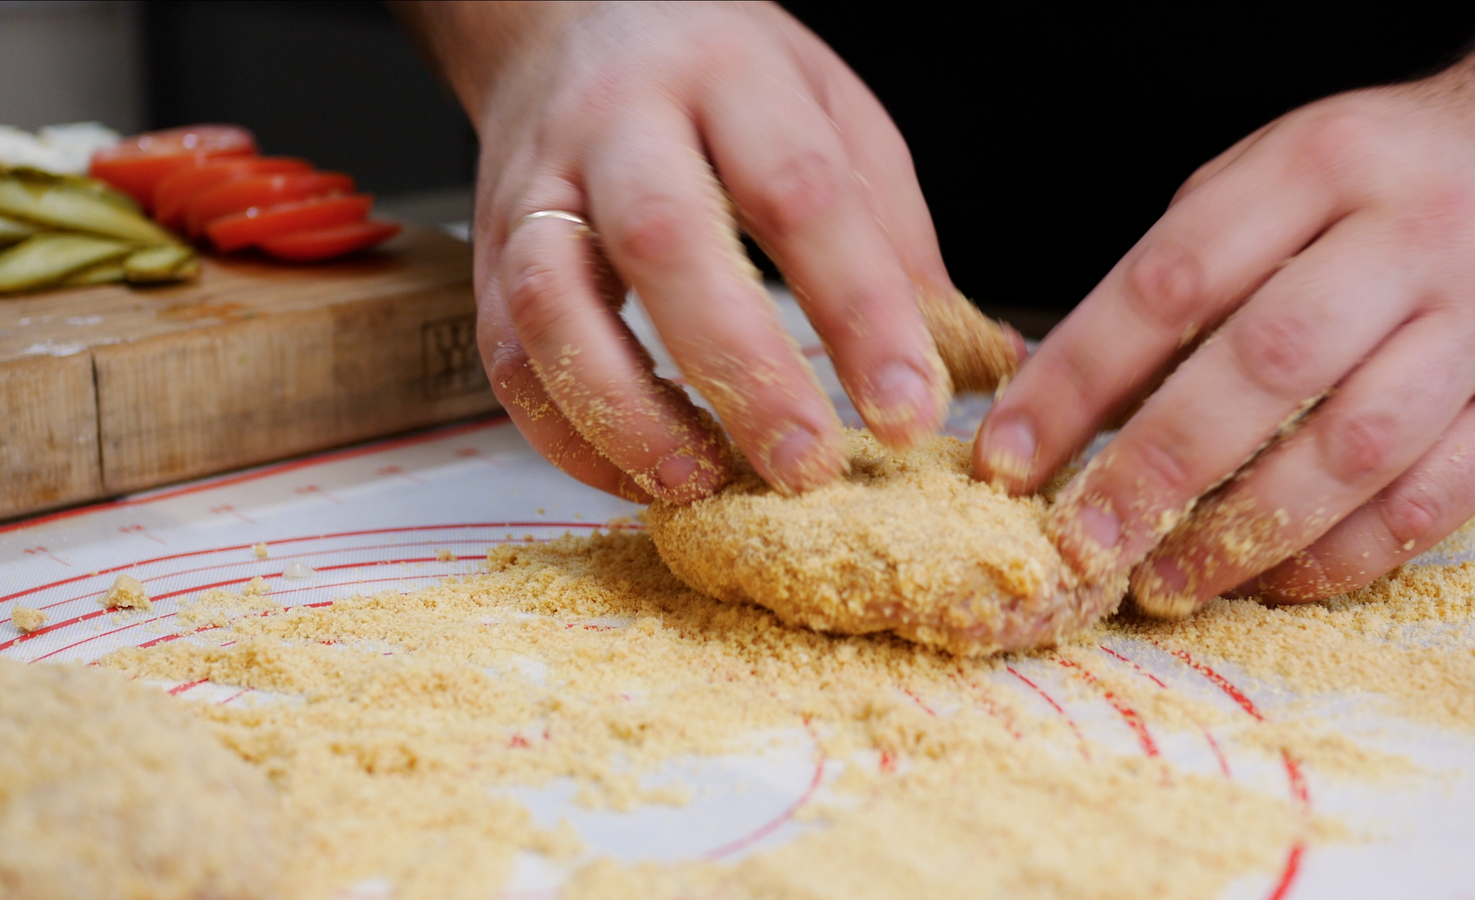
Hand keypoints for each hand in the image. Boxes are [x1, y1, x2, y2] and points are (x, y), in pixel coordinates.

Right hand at [403, 1, 962, 503]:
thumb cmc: (721, 80)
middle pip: (666, 241)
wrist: (568, 20)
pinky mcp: (492, 254)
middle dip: (741, 370)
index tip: (909, 409)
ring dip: (626, 413)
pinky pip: (507, 356)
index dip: (857, 309)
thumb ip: (890, 233)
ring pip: (555, 306)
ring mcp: (539, 188)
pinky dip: (568, 433)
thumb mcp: (830, 111)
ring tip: (701, 484)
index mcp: (729, 76)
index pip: (800, 190)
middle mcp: (620, 123)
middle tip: (808, 468)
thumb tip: (974, 360)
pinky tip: (638, 476)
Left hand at [973, 3, 1474, 612]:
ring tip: (1162, 581)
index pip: (1174, 280)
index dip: (1077, 379)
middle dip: (1155, 467)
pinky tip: (1266, 578)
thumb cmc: (1373, 184)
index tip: (1008, 455)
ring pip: (1355, 449)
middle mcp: (1415, 235)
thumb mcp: (1269, 178)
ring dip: (1243, 533)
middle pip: (1267, 366)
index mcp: (1322, 164)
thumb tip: (1060, 402)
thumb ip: (1179, 270)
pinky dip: (1338, 556)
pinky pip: (1430, 503)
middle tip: (1080, 539)